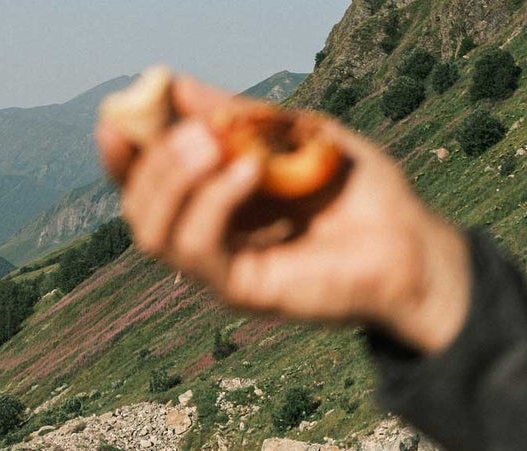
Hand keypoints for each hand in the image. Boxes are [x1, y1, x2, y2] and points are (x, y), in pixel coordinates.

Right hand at [97, 74, 472, 353]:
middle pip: (140, 209)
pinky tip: (247, 171)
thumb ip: (232, 116)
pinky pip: (199, 252)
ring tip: (212, 144)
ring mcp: (222, 268)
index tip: (116, 115)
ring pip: (155, 235)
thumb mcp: (291, 134)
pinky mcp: (242, 291)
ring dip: (172, 182)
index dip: (124, 153)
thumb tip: (174, 83)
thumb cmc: (358, 192)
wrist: (410, 241)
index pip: (146, 182)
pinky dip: (212, 205)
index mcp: (215, 200)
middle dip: (151, 163)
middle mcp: (210, 237)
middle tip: (187, 128)